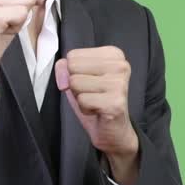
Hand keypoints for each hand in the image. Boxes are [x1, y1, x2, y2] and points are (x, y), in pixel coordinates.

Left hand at [55, 47, 139, 164]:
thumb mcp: (77, 77)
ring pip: (75, 83)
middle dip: (76, 85)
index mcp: (113, 54)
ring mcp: (119, 83)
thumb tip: (63, 79)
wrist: (114, 131)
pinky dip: (84, 109)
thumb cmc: (95, 101)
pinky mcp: (115, 102)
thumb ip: (65, 68)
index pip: (73, 55)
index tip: (89, 82)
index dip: (73, 72)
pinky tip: (98, 111)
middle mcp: (121, 65)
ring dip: (80, 98)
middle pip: (73, 67)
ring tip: (95, 102)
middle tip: (92, 94)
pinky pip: (81, 100)